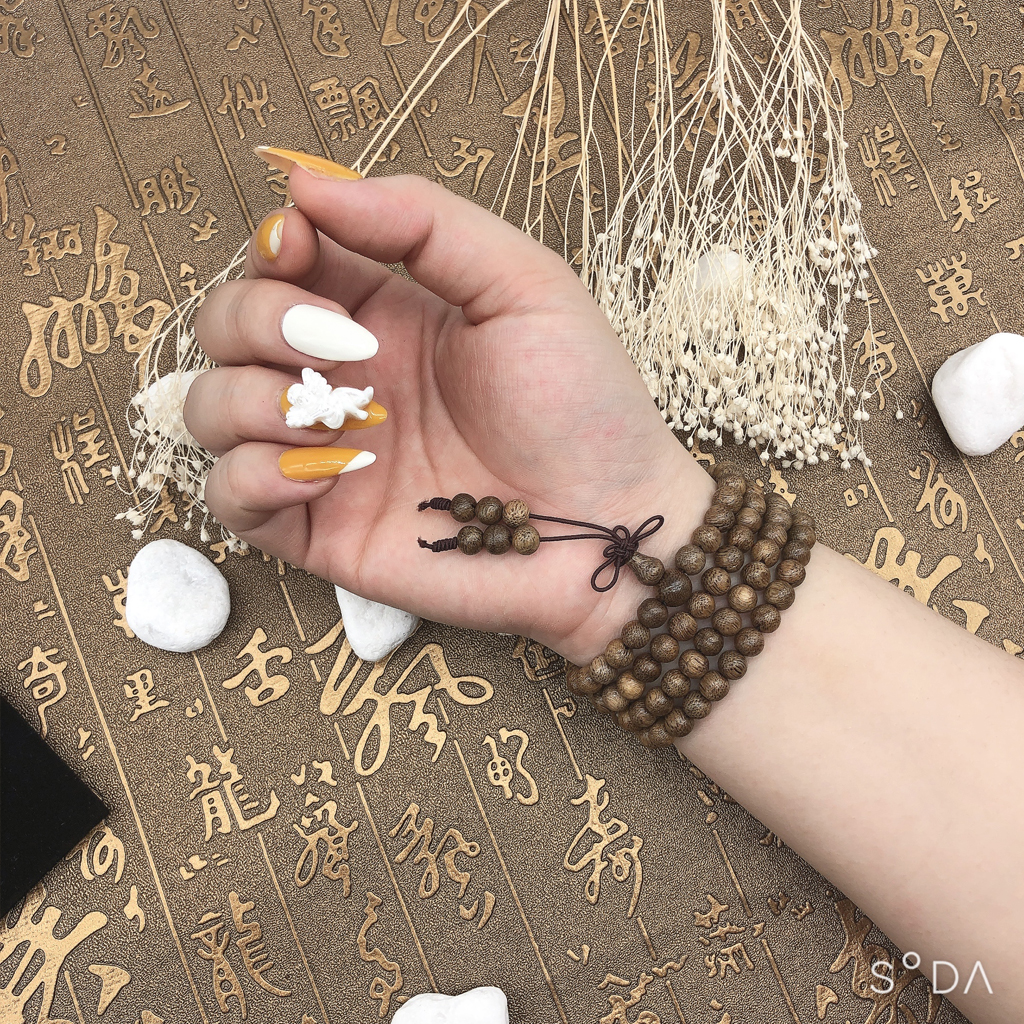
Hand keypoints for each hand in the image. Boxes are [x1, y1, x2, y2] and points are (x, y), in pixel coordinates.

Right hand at [186, 159, 712, 663]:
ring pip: (210, 407)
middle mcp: (342, 379)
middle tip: (344, 350)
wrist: (607, 524)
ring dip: (252, 400)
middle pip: (228, 326)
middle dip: (261, 321)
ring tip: (342, 420)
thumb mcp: (523, 284)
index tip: (300, 248)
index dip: (274, 246)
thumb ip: (422, 224)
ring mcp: (325, 454)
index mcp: (383, 314)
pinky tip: (329, 473)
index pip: (284, 260)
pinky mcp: (319, 528)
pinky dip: (256, 475)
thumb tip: (308, 181)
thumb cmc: (583, 405)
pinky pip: (228, 497)